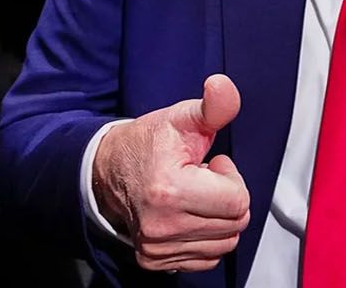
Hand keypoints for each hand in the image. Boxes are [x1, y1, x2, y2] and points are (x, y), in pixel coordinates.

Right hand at [92, 75, 249, 272]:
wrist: (107, 170)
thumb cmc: (149, 143)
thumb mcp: (183, 117)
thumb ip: (213, 106)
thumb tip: (222, 86)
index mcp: (169, 190)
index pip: (237, 202)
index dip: (230, 178)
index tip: (211, 164)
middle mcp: (160, 226)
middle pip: (234, 224)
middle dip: (228, 198)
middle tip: (203, 179)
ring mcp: (156, 248)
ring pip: (224, 243)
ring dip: (218, 219)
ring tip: (195, 196)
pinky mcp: (154, 260)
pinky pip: (207, 258)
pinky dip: (206, 238)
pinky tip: (188, 215)